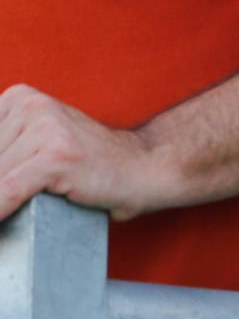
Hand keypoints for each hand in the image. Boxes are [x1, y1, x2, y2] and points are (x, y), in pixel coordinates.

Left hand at [0, 84, 164, 221]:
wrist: (145, 168)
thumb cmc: (90, 164)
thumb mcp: (40, 141)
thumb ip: (6, 150)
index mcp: (20, 98)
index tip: (7, 174)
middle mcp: (31, 105)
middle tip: (18, 190)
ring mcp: (46, 129)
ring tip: (25, 203)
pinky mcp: (57, 157)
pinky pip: (6, 192)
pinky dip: (0, 211)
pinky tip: (3, 220)